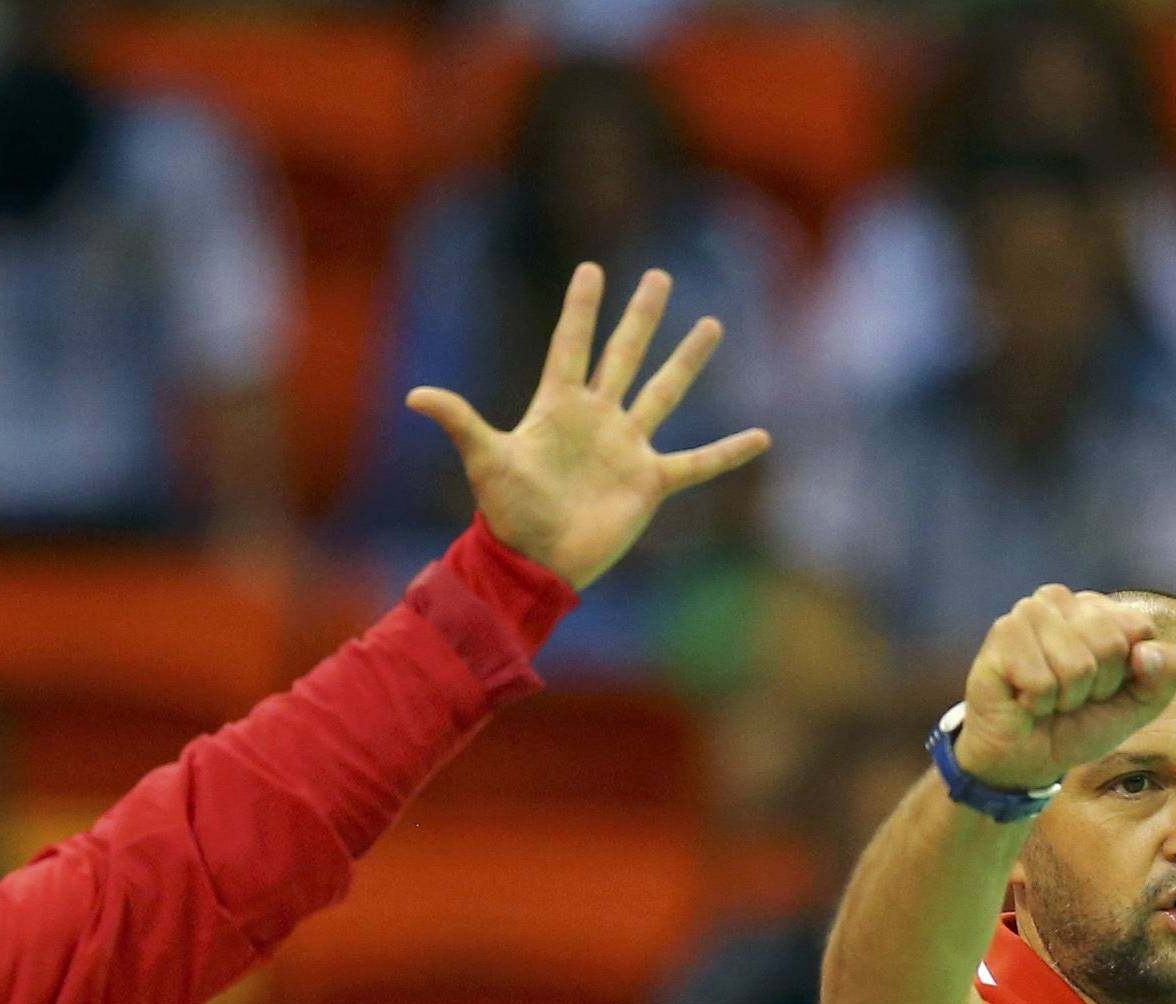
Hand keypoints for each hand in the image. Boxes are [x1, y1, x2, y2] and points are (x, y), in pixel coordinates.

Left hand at [406, 264, 769, 590]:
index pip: (572, 344)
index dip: (581, 308)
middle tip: (659, 277)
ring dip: (687, 361)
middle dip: (640, 318)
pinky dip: (727, 452)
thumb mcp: (485, 460)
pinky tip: (761, 436)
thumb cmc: (508, 513)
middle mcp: (597, 419)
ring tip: (712, 326)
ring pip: (663, 393)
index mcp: (558, 406)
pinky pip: (695, 463)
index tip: (592, 269)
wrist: (535, 563)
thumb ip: (459, 421)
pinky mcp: (648, 482)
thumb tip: (415, 395)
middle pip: (623, 355)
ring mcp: (625, 447)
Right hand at [955, 584, 1175, 793]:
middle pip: (1110, 644)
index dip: (1123, 673)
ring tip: (1045, 699)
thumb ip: (1163, 678)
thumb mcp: (1134, 708)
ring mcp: (1030, 613)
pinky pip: (1041, 680)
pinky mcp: (1002, 635)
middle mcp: (1062, 601)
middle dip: (1093, 687)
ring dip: (1063, 698)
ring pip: (1076, 664)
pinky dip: (1036, 703)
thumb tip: (1147, 652)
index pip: (1138, 629)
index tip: (1098, 689)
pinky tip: (1022, 699)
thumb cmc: (1074, 726)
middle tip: (1067, 698)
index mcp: (1098, 608)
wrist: (1023, 758)